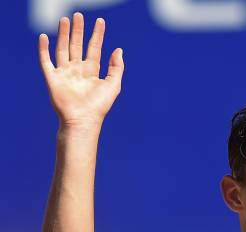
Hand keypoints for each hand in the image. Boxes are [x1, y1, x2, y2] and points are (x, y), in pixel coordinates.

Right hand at [38, 13, 123, 127]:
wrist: (83, 120)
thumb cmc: (99, 106)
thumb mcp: (113, 86)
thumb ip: (117, 68)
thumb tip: (119, 50)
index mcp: (91, 72)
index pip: (94, 49)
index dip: (97, 35)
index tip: (100, 22)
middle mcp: (77, 71)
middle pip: (77, 46)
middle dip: (78, 31)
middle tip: (79, 15)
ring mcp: (64, 74)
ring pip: (63, 49)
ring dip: (63, 34)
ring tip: (65, 19)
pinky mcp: (53, 79)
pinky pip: (46, 61)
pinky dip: (44, 49)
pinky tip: (45, 37)